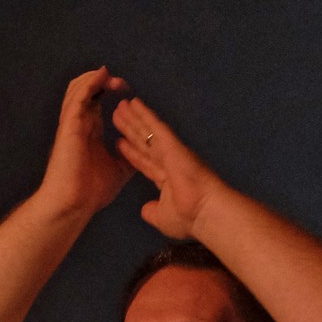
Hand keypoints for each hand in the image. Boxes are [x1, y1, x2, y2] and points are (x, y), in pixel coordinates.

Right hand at [40, 67, 134, 215]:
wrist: (73, 205)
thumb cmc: (90, 193)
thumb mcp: (119, 171)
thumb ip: (128, 157)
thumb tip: (143, 151)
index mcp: (88, 133)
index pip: (95, 104)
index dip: (107, 92)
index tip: (125, 90)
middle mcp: (79, 124)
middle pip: (86, 91)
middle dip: (103, 82)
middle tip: (121, 83)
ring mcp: (72, 124)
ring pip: (78, 89)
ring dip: (95, 78)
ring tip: (110, 75)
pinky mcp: (69, 125)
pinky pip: (78, 97)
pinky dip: (89, 83)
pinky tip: (102, 76)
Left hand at [112, 96, 225, 238]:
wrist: (204, 211)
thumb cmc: (188, 217)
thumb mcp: (163, 218)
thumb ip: (152, 212)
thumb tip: (145, 210)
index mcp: (166, 179)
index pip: (145, 162)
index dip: (132, 153)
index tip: (120, 142)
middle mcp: (168, 162)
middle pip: (144, 143)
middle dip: (130, 130)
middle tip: (117, 115)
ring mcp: (171, 152)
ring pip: (148, 132)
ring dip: (134, 118)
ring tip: (120, 106)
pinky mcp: (173, 145)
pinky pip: (156, 127)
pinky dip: (145, 115)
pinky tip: (135, 103)